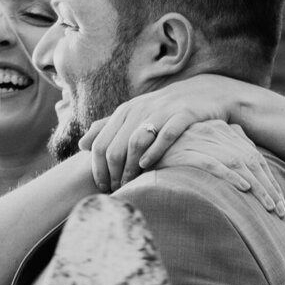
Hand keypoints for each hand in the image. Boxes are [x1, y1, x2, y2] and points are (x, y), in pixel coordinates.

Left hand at [81, 74, 276, 190]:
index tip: (103, 187)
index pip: (100, 144)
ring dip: (130, 168)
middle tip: (118, 190)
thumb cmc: (163, 110)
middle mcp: (139, 110)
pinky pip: (165, 135)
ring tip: (131, 184)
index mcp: (124, 112)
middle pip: (115, 147)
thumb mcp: (133, 116)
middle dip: (113, 174)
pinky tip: (147, 166)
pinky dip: (154, 152)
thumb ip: (106, 128)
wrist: (203, 93)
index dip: (98, 169)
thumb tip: (81, 145)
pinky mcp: (183, 115)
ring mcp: (161, 112)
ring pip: (136, 143)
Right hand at [155, 121, 284, 212]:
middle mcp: (215, 133)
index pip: (253, 158)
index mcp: (222, 131)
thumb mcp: (197, 148)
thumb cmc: (167, 151)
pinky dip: (230, 177)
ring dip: (257, 187)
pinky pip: (213, 164)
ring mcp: (201, 140)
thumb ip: (219, 154)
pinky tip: (244, 189)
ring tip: (269, 207)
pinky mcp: (186, 151)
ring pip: (239, 164)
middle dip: (269, 188)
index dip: (269, 180)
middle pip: (251, 162)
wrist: (137, 142)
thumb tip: (241, 175)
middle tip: (280, 211)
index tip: (280, 202)